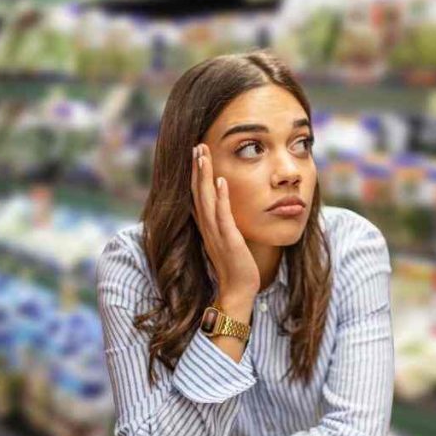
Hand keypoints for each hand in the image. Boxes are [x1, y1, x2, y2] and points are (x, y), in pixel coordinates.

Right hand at [191, 143, 259, 299]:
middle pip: (198, 192)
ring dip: (205, 176)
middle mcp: (207, 227)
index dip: (196, 174)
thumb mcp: (228, 239)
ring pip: (206, 199)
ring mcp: (216, 233)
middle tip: (197, 145)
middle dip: (197, 168)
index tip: (197, 154)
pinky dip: (222, 197)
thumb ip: (224, 223)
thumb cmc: (237, 265)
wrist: (239, 290)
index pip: (197, 195)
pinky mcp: (228, 240)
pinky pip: (223, 216)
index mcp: (207, 226)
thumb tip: (225, 208)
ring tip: (203, 154)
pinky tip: (222, 181)